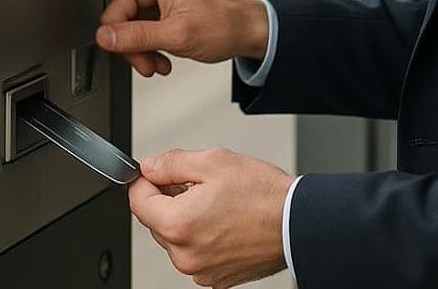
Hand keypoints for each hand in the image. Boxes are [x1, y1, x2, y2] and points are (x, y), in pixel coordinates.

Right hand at [49, 0, 268, 76]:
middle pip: (116, 10)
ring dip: (138, 50)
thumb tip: (105, 37)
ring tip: (157, 64)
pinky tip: (162, 60)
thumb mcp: (176, 34)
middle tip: (142, 60)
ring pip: (126, 26)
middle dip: (125, 41)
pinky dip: (146, 50)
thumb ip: (136, 36)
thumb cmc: (224, 23)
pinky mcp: (160, 12)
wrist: (248, 32)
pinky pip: (139, 32)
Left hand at [130, 148, 292, 287]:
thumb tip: (149, 167)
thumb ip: (171, 163)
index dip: (146, 181)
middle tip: (195, 184)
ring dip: (186, 220)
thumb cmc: (263, 195)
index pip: (138, 201)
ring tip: (216, 203)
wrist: (298, 223)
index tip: (155, 173)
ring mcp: (201, 270)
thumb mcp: (213, 161)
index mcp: (178, 224)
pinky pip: (196, 254)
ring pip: (176, 239)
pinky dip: (203, 238)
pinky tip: (224, 222)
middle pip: (156, 221)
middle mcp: (185, 255)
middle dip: (168, 200)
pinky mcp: (218, 278)